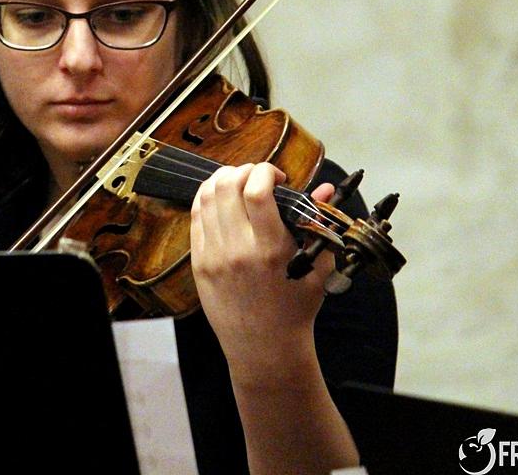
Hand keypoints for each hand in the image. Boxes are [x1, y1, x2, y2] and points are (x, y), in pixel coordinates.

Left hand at [189, 162, 335, 386]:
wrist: (264, 346)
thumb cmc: (296, 306)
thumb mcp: (317, 266)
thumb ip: (319, 223)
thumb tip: (322, 188)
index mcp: (270, 249)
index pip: (256, 192)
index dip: (265, 171)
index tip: (279, 177)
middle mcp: (237, 249)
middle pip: (226, 187)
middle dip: (244, 170)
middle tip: (258, 178)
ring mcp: (213, 255)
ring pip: (205, 197)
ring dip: (224, 180)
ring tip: (241, 185)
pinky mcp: (198, 262)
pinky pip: (195, 216)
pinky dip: (208, 199)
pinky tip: (223, 201)